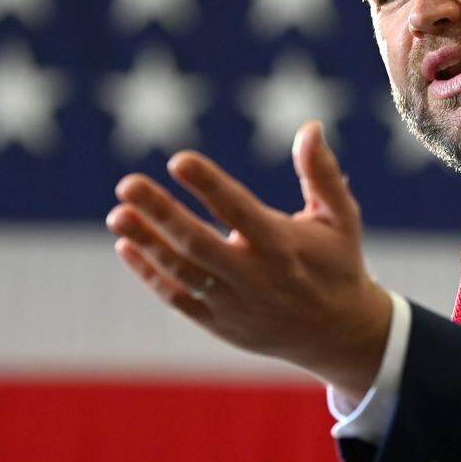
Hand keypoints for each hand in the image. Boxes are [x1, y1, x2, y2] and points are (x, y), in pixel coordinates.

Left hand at [105, 121, 391, 398]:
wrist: (339, 334)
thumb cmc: (338, 264)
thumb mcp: (341, 218)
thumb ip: (322, 173)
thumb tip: (310, 127)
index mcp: (283, 245)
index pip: (240, 210)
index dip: (209, 185)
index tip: (178, 160)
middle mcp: (256, 276)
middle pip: (199, 242)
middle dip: (161, 213)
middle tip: (127, 184)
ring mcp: (235, 303)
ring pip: (182, 272)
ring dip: (147, 243)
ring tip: (118, 214)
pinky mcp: (221, 323)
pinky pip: (178, 299)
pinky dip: (151, 275)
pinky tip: (127, 247)